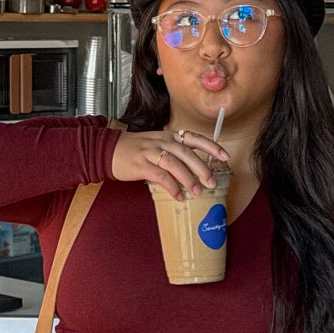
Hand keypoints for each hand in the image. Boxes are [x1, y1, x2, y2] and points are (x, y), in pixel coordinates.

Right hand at [110, 127, 229, 199]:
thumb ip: (174, 153)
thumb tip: (193, 171)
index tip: (225, 156)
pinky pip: (160, 176)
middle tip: (212, 182)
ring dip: (188, 179)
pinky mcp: (141, 164)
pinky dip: (172, 187)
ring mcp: (151, 152)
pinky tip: (178, 196)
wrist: (108, 149)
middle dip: (202, 168)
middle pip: (187, 153)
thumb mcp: (157, 145)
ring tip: (197, 192)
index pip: (194, 138)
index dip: (211, 146)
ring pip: (175, 164)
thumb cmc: (135, 150)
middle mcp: (162, 141)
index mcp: (169, 136)